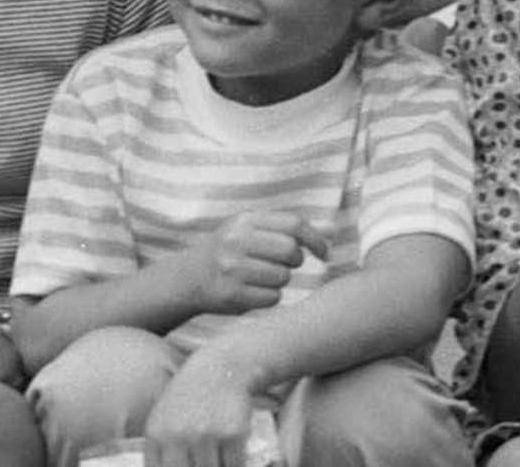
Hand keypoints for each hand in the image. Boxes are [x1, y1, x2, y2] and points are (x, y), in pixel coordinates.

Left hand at [142, 356, 260, 466]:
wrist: (218, 370)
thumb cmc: (187, 400)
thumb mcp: (161, 421)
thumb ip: (159, 452)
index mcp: (156, 435)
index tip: (186, 464)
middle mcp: (178, 435)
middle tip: (201, 460)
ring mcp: (206, 434)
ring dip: (216, 465)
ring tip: (215, 454)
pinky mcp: (233, 434)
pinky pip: (234, 466)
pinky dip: (233, 464)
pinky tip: (230, 454)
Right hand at [168, 211, 325, 315]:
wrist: (187, 278)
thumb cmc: (228, 251)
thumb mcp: (250, 230)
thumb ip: (287, 228)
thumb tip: (332, 230)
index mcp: (244, 221)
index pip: (294, 225)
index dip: (316, 240)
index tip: (323, 254)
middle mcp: (236, 241)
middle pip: (291, 252)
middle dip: (294, 261)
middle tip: (282, 264)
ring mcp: (232, 268)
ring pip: (283, 277)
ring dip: (279, 280)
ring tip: (260, 276)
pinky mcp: (231, 294)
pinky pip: (272, 298)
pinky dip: (268, 297)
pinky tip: (251, 290)